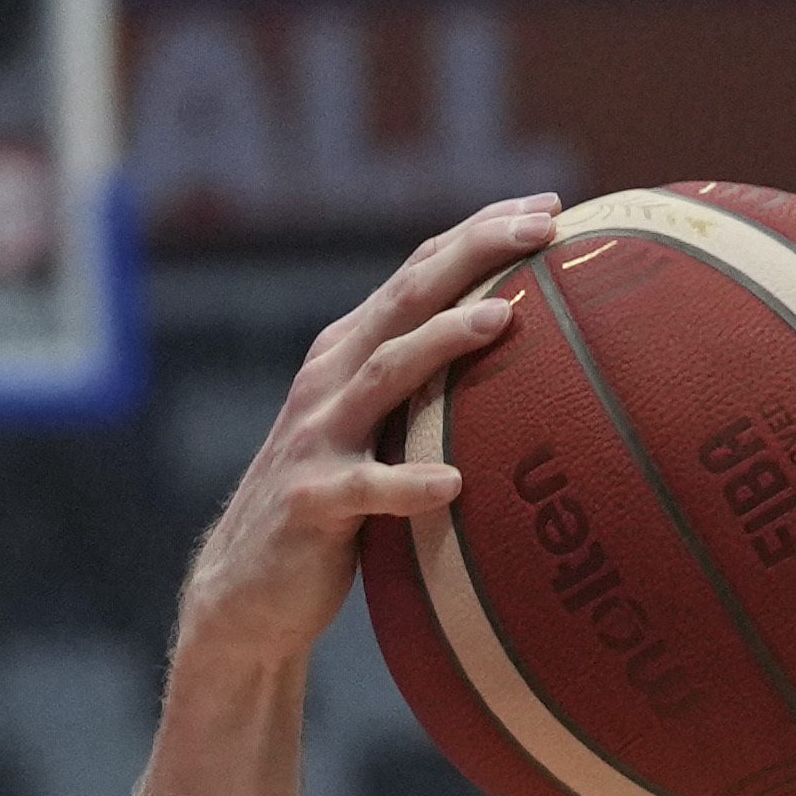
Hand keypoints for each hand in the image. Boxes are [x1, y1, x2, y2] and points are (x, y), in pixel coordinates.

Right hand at [176, 193, 559, 668]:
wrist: (246, 590)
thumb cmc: (340, 509)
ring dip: (442, 343)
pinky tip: (455, 483)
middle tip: (540, 227)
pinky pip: (365, 490)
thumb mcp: (383, 434)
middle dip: (472, 255)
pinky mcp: (312, 504)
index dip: (478, 234)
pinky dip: (408, 484)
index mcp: (352, 355)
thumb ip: (434, 393)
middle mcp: (330, 380)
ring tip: (504, 318)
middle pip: (405, 300)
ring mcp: (318, 439)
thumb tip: (535, 366)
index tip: (549, 205)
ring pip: (385, 375)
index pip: (418, 275)